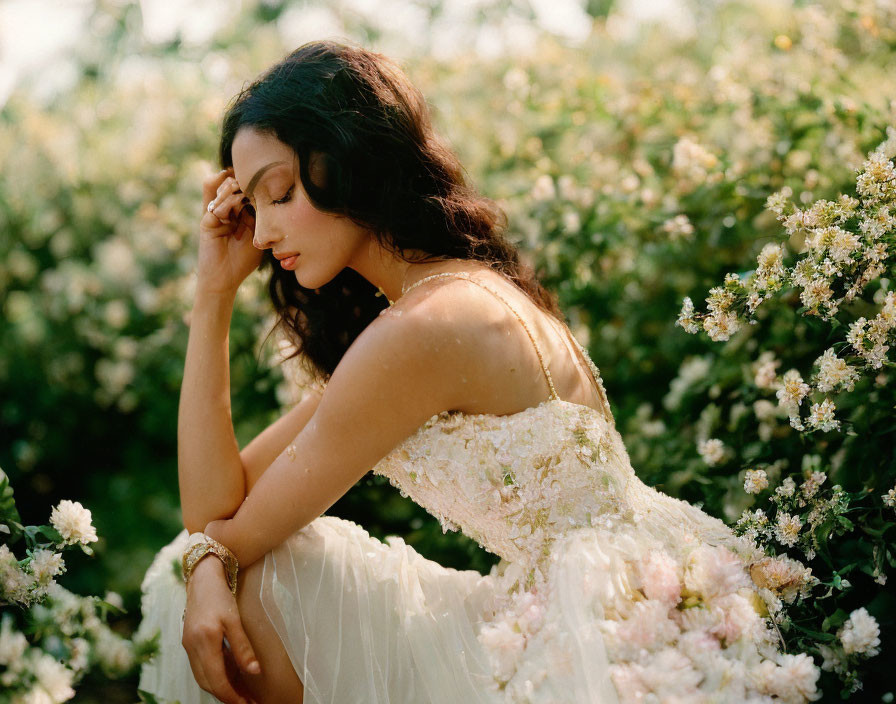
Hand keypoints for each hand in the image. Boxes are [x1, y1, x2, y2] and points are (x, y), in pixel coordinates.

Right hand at [182, 555, 259, 703]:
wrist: (202, 579)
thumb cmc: (220, 596)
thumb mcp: (235, 620)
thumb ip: (242, 647)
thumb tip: (255, 672)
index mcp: (204, 642)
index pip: (216, 680)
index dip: (231, 695)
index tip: (246, 703)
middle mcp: (192, 648)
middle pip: (207, 683)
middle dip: (226, 696)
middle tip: (246, 702)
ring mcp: (187, 646)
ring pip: (202, 677)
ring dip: (220, 688)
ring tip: (240, 693)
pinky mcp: (188, 643)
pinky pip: (200, 667)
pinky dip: (214, 676)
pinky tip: (229, 676)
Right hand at [197, 167, 262, 296]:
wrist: (225, 279)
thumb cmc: (243, 261)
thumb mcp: (257, 237)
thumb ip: (260, 220)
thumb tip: (271, 201)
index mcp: (236, 214)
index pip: (241, 192)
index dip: (249, 182)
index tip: (263, 174)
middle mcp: (224, 212)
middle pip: (228, 188)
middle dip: (239, 179)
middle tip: (251, 174)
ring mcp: (214, 216)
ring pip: (219, 193)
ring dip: (231, 186)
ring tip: (241, 182)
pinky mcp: (206, 222)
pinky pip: (215, 206)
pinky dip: (226, 201)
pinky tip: (237, 197)